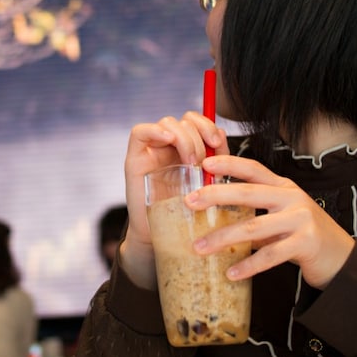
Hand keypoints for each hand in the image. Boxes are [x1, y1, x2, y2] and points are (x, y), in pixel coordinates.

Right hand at [120, 111, 227, 288]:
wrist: (165, 236)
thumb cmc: (188, 211)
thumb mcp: (209, 182)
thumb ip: (216, 160)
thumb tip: (222, 135)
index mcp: (186, 147)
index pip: (196, 120)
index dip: (208, 125)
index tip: (218, 142)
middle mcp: (168, 145)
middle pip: (184, 120)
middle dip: (199, 136)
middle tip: (203, 162)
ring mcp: (151, 150)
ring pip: (168, 123)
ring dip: (185, 139)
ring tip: (191, 163)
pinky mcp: (135, 158)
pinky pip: (139, 132)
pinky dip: (155, 131)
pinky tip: (168, 140)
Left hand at [188, 154, 354, 289]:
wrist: (341, 257)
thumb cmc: (304, 234)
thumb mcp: (281, 215)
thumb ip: (255, 211)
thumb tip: (214, 216)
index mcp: (283, 187)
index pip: (253, 168)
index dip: (229, 163)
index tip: (205, 163)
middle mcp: (291, 198)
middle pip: (247, 193)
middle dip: (215, 195)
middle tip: (189, 202)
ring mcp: (300, 219)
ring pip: (253, 227)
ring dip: (222, 238)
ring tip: (199, 247)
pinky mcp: (306, 243)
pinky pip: (270, 255)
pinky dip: (248, 265)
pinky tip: (231, 273)